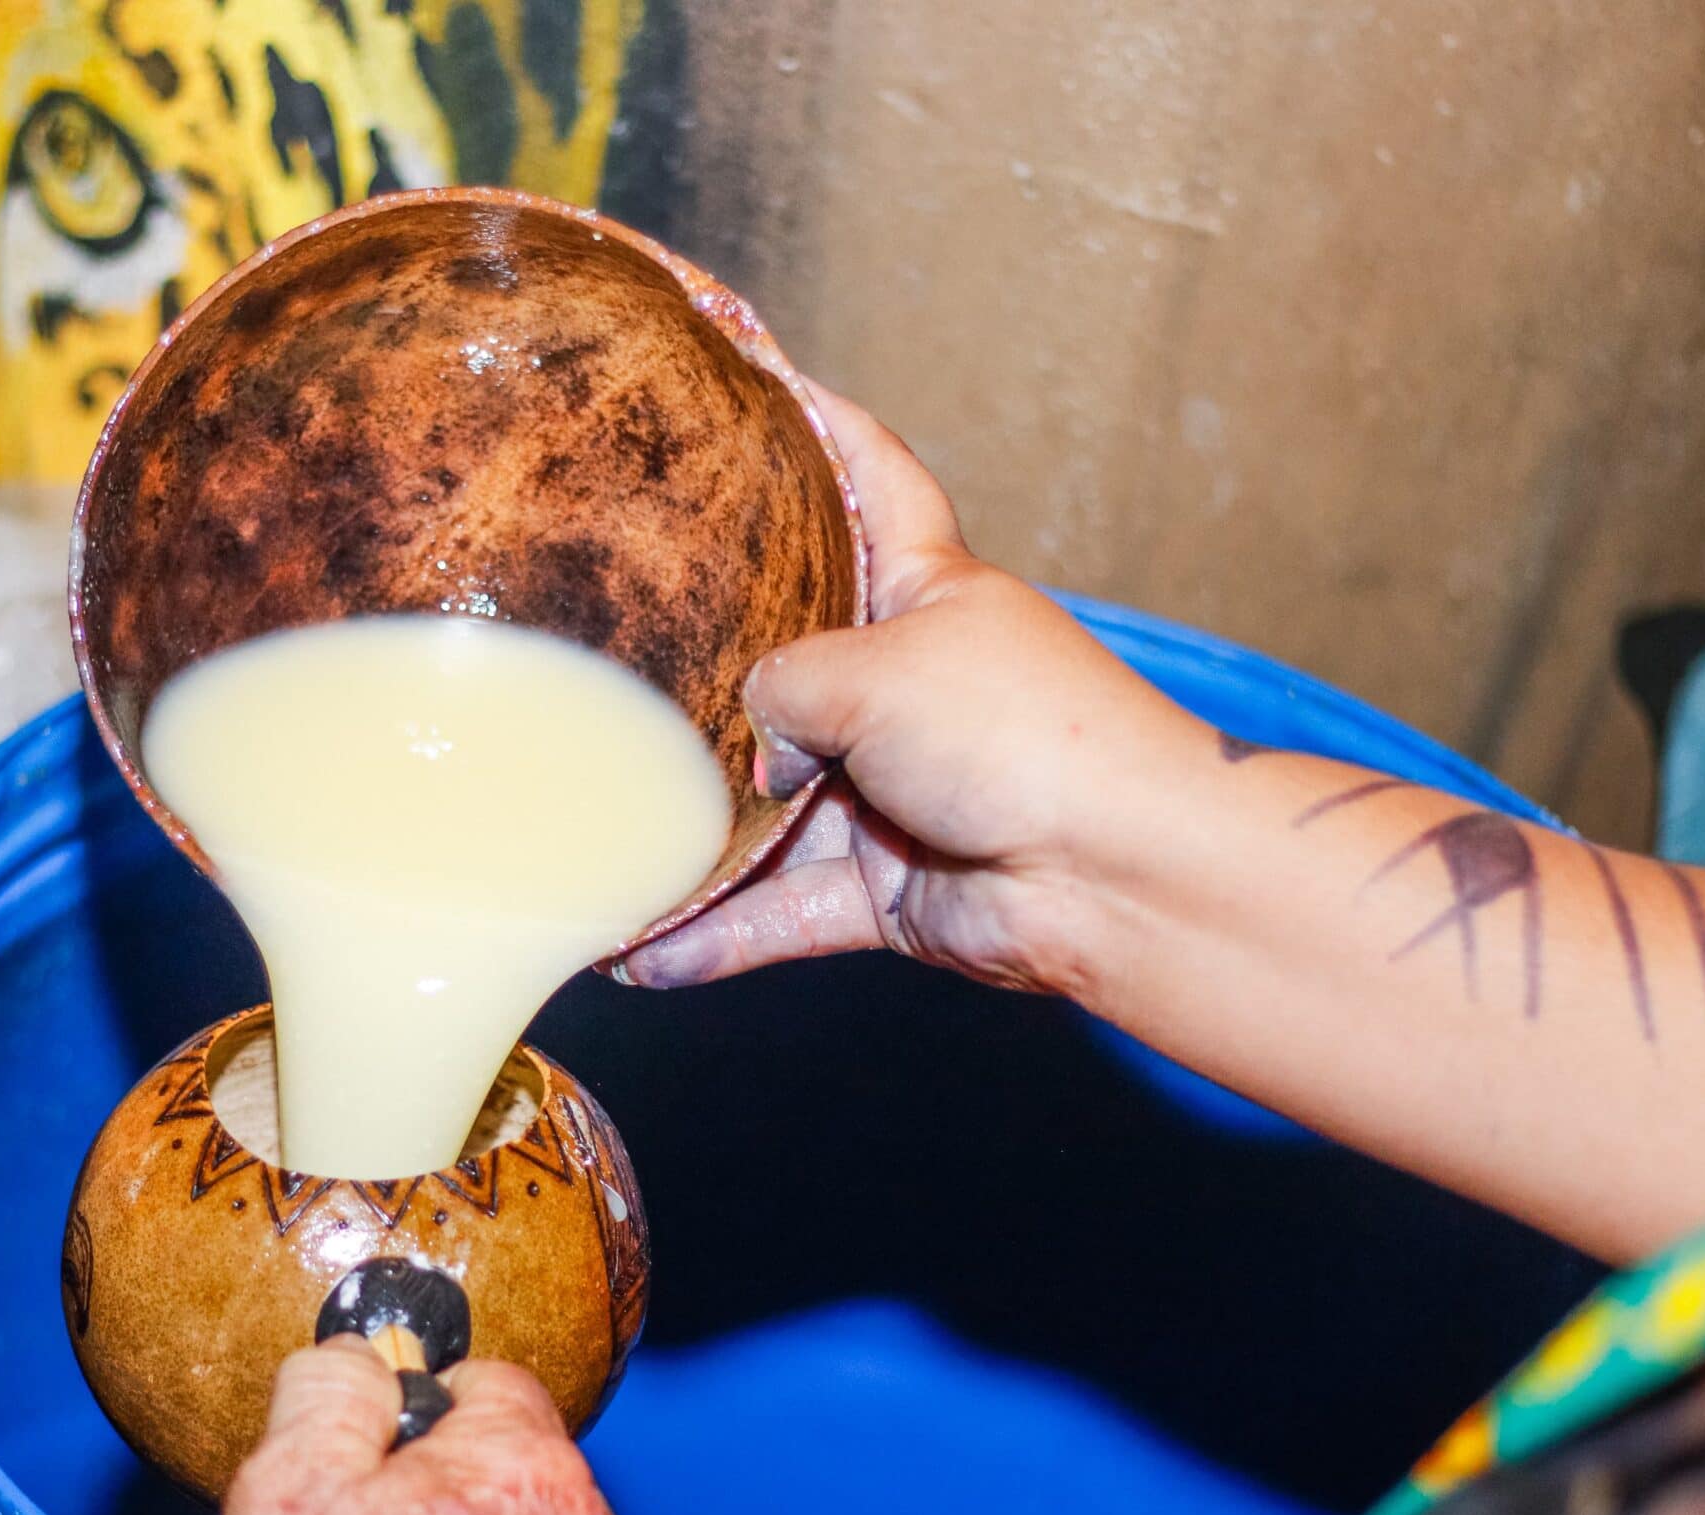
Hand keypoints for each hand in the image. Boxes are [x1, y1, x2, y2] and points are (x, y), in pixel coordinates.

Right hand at [616, 385, 1199, 999]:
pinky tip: (636, 949)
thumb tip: (753, 747)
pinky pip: (783, 909)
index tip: (756, 374)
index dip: (820, 424)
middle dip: (710, 657)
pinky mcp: (887, 883)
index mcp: (927, 590)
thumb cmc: (1022, 735)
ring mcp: (894, 787)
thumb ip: (782, 686)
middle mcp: (905, 683)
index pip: (874, 478)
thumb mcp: (876, 669)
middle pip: (788, 655)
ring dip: (692, 832)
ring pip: (766, 805)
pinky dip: (719, 934)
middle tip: (605, 634)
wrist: (1111, 874)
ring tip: (593, 830)